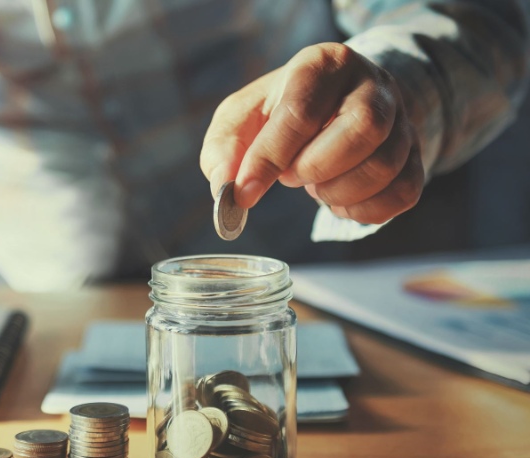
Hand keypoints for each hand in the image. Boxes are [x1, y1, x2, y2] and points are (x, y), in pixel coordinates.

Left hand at [200, 42, 423, 224]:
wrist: (335, 103)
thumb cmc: (281, 110)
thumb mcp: (243, 116)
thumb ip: (225, 148)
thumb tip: (226, 185)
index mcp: (323, 65)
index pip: (301, 113)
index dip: (269, 159)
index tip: (244, 193)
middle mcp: (372, 85)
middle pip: (362, 130)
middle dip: (314, 167)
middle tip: (291, 176)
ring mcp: (402, 120)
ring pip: (384, 166)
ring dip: (336, 191)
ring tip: (314, 184)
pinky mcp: (415, 154)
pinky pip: (403, 193)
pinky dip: (363, 210)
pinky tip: (339, 199)